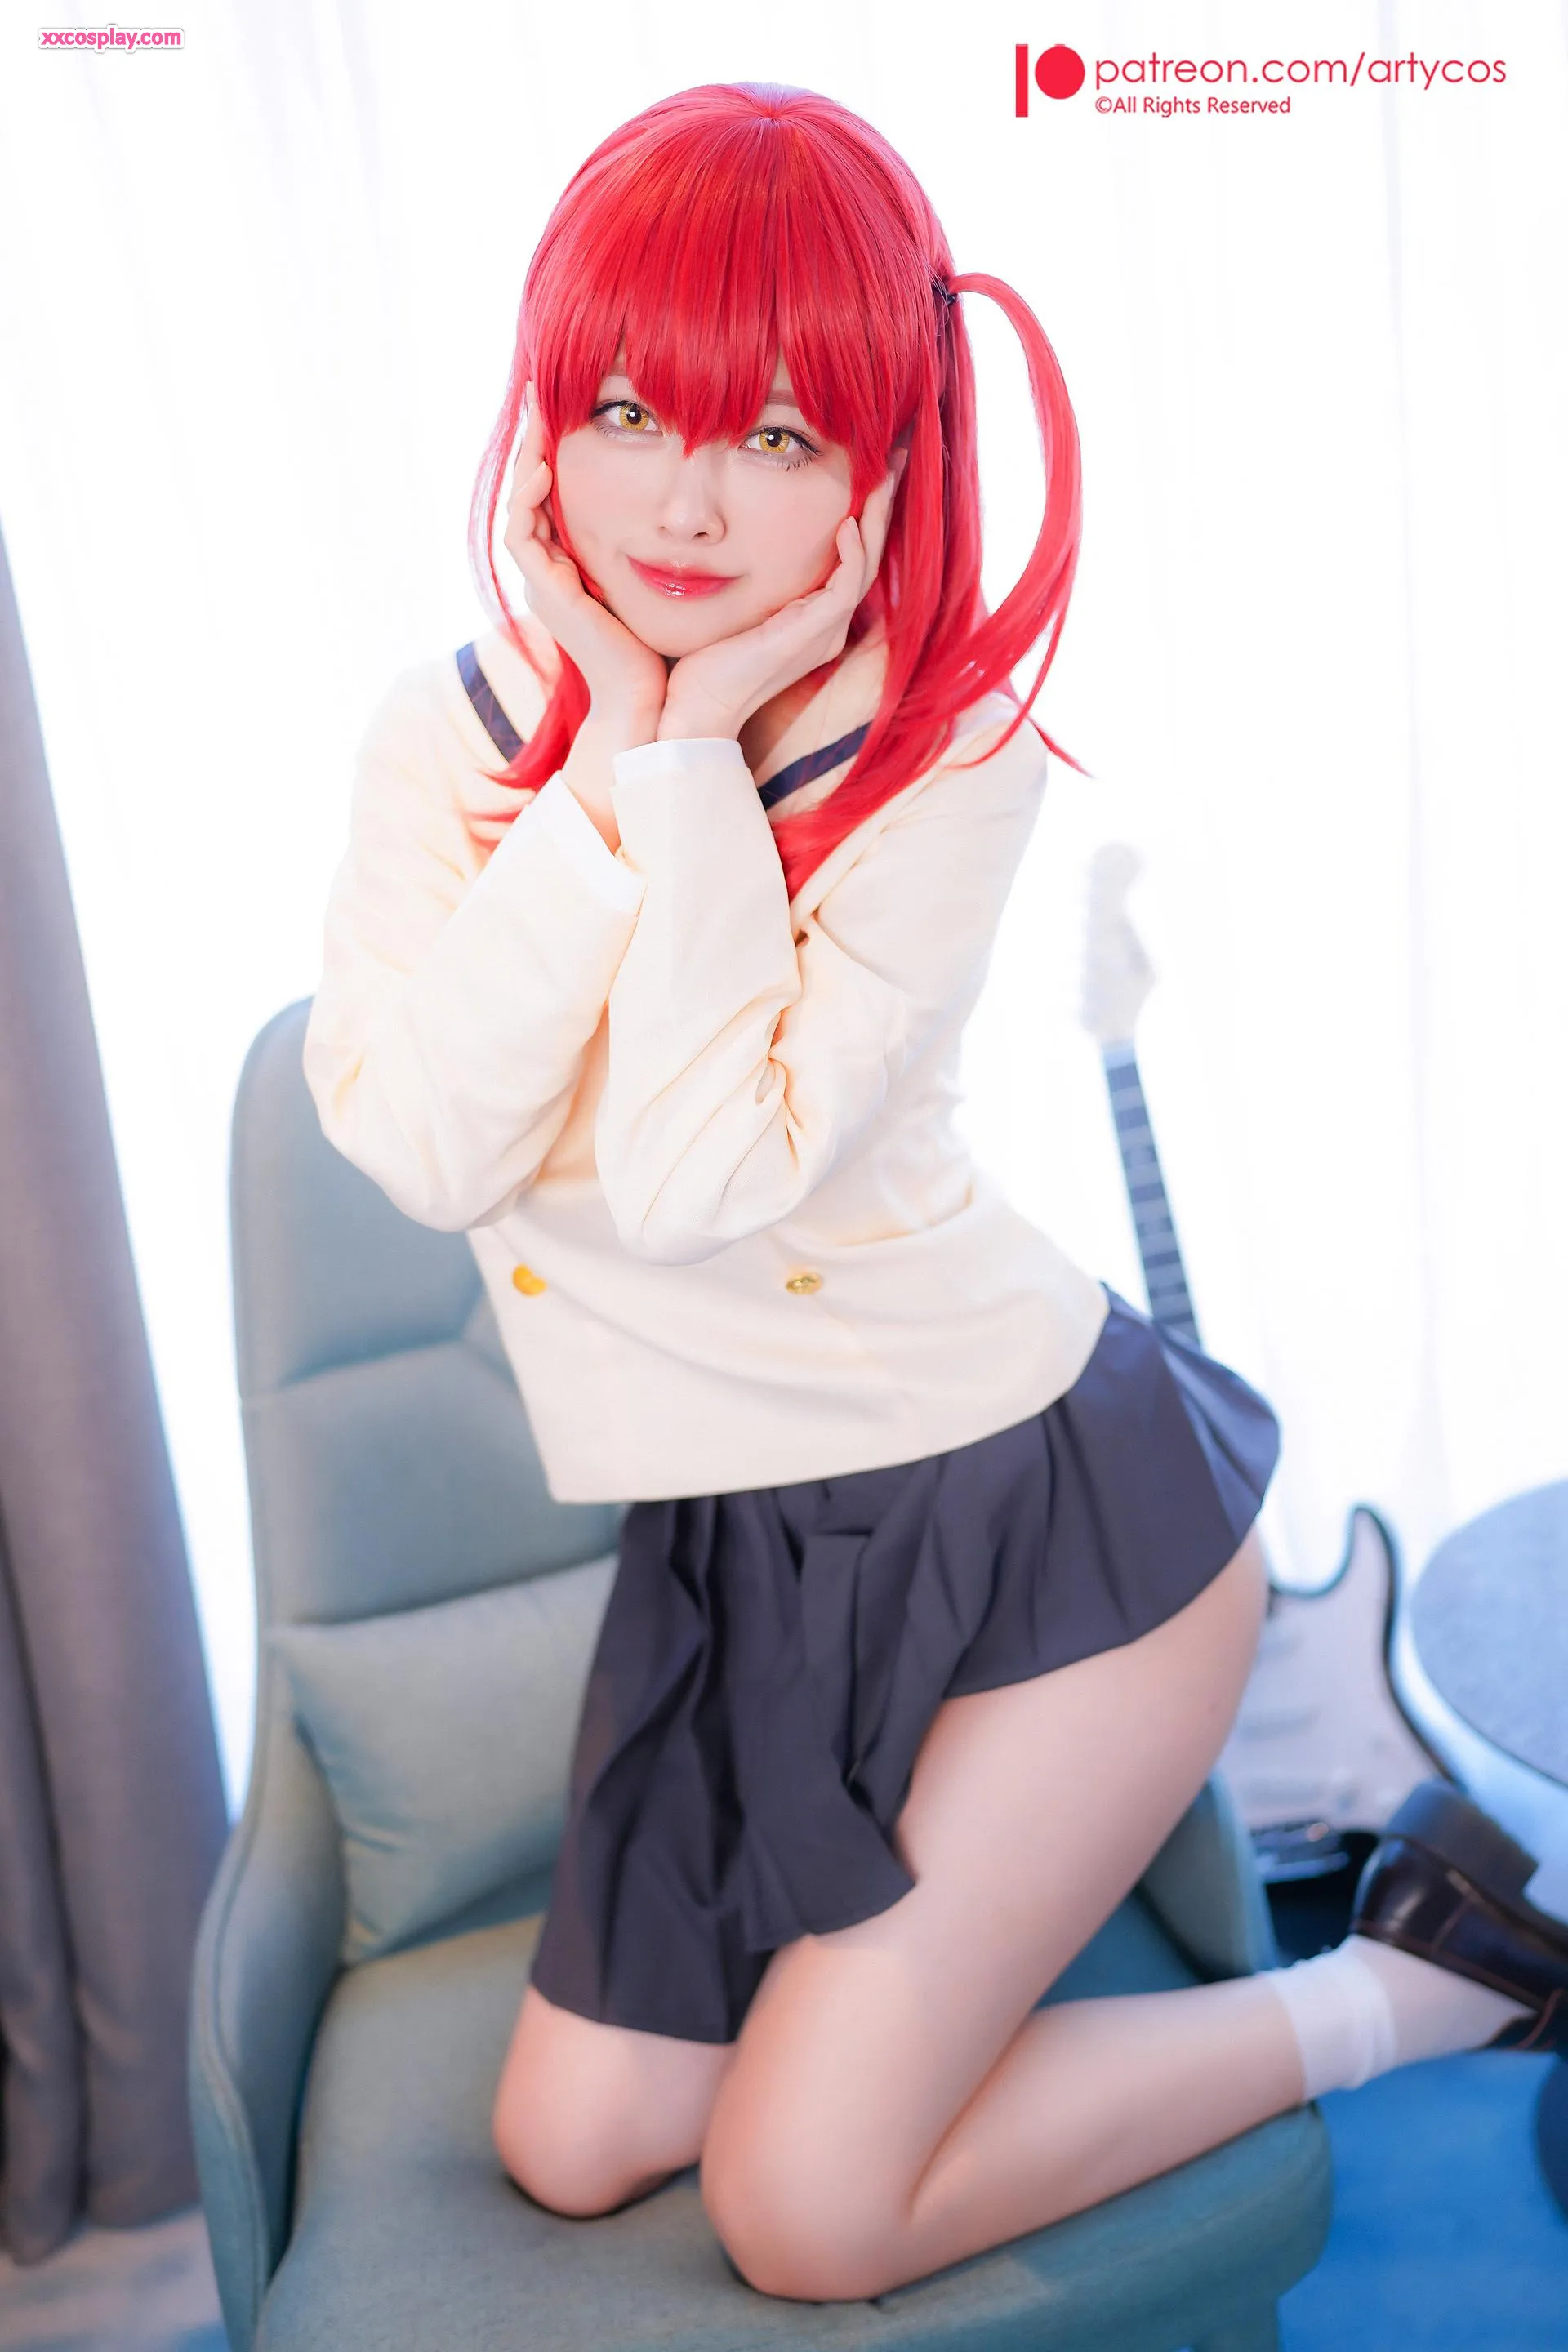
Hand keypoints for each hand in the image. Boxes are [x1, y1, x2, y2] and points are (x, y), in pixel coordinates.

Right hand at [503, 392, 666, 733]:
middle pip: (530, 491)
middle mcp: (551, 572)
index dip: (557, 449)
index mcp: (573, 567)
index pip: (555, 495)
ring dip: (526, 457)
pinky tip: (546, 466)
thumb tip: (696, 509)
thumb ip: (664, 545)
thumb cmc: (665, 651)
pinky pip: (522, 535)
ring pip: (519, 505)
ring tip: (539, 412)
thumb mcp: (663, 582)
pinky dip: (530, 498)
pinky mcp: (545, 594)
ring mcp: (543, 583)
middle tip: (542, 390)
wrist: (650, 703)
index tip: (573, 403)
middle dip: (534, 440)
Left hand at [657, 468, 899, 742]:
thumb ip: (739, 579)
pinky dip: (851, 554)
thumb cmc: (699, 665)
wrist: (696, 712)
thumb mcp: (725, 610)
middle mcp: (826, 626)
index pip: (847, 557)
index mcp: (810, 620)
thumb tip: (718, 540)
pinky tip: (847, 523)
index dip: (861, 513)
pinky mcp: (816, 636)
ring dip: (876, 517)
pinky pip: (846, 587)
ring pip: (866, 564)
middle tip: (896, 456)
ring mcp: (825, 632)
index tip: (863, 467)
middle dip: (882, 504)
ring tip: (883, 473)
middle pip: (868, 553)